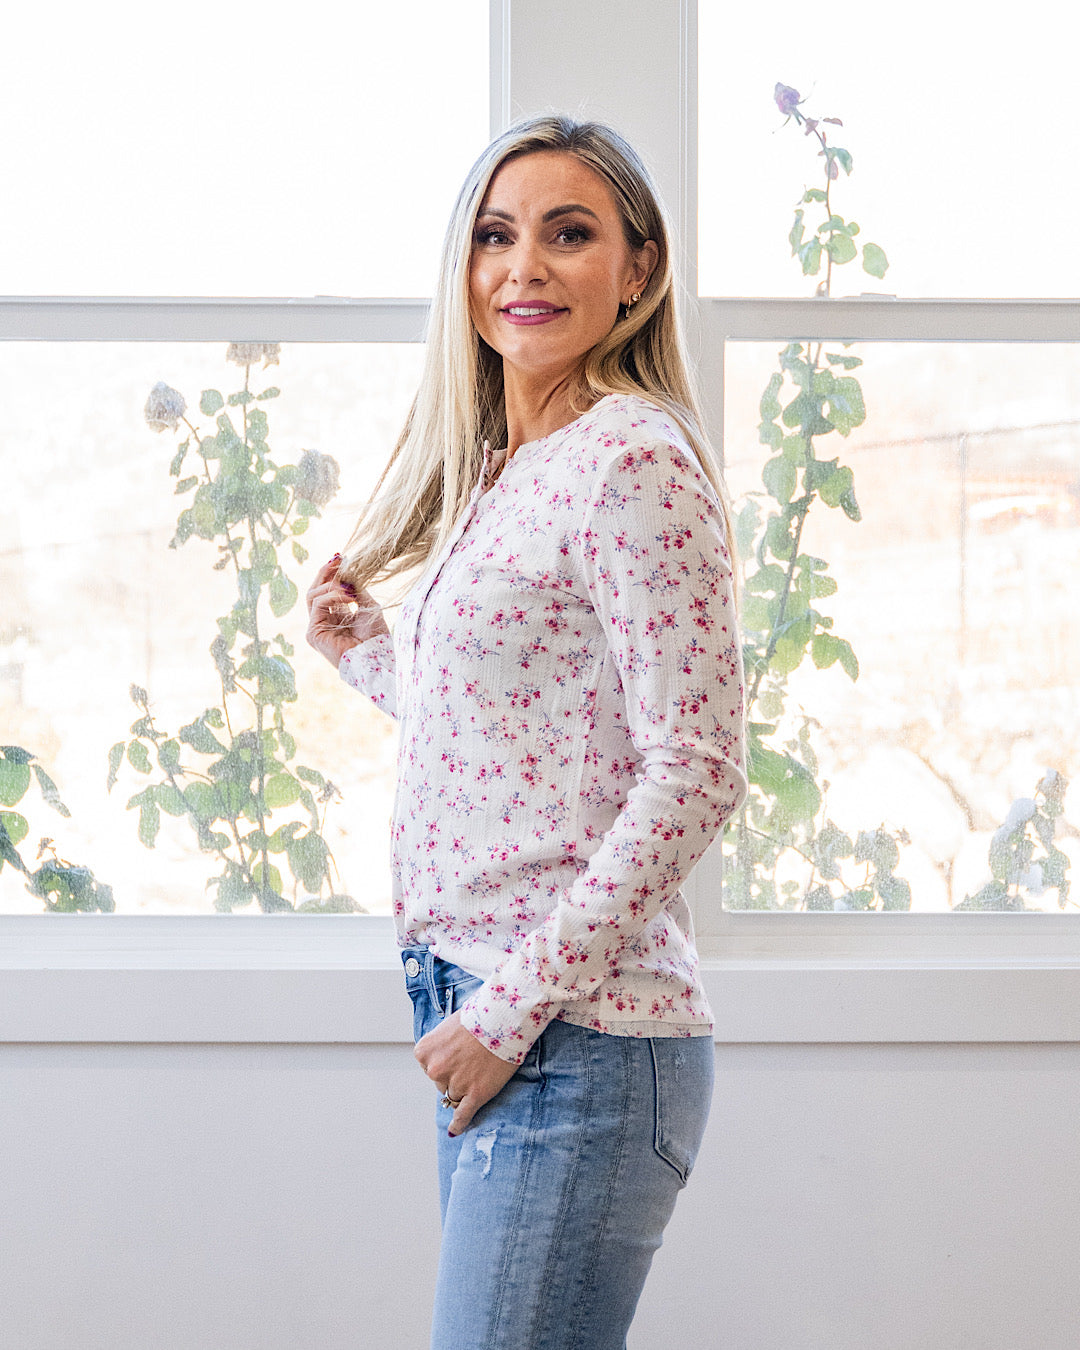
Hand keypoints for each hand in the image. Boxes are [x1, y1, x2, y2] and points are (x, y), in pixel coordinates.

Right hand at [305, 553, 389, 667]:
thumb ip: (355, 589)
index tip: (341, 557)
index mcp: (335, 617)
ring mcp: (316, 628)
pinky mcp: (313, 634)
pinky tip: (348, 596)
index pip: (326, 590)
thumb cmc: (375, 639)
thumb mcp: (368, 606)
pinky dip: (332, 596)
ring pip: (313, 595)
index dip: (331, 573)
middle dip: (326, 572)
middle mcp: (323, 622)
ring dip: (332, 585)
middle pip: (315, 590)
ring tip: (349, 586)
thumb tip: (347, 570)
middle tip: (338, 559)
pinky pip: (318, 604)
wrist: (376, 660)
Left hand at [414, 1011, 519, 1135]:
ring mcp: (455, 1083)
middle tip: (472, 1058)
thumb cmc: (479, 1017)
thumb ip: (440, 1046)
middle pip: (441, 1082)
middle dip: (454, 1074)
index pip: (429, 1067)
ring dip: (465, 1087)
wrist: (504, 1018)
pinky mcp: (475, 1094)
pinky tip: (455, 1131)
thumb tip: (440, 1061)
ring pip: (454, 1095)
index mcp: (424, 1052)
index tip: (457, 1052)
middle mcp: (435, 1069)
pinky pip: (463, 1115)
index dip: (445, 1060)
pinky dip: (459, 1124)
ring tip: (480, 1070)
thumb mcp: (448, 1026)